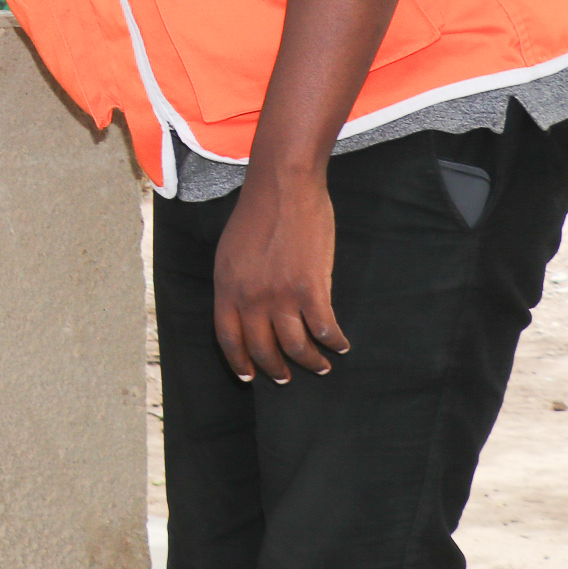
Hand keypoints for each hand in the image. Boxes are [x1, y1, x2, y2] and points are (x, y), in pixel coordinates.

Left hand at [214, 169, 344, 382]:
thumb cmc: (257, 216)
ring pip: (295, 346)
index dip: (239, 361)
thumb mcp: (230, 253)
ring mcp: (280, 295)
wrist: (282, 189)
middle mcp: (250, 298)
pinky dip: (334, 342)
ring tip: (320, 367)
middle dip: (275, 369)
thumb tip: (245, 309)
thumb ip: (235, 284)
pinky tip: (340, 345)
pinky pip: (324, 328)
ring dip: (310, 362)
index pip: (229, 338)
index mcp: (226, 289)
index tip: (248, 376)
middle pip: (262, 348)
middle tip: (286, 379)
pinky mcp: (310, 288)